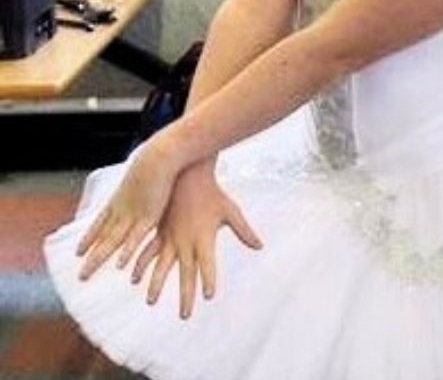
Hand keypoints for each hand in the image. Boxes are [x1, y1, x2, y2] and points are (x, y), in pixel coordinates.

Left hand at [76, 136, 181, 280]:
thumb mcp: (145, 172)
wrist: (162, 154)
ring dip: (97, 259)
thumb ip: (143, 183)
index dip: (89, 237)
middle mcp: (122, 208)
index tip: (79, 251)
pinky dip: (126, 251)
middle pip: (102, 237)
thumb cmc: (158, 159)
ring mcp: (133, 213)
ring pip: (112, 241)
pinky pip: (135, 238)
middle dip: (90, 256)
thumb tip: (143, 181)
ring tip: (84, 276)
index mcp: (120, 198)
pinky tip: (119, 265)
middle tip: (80, 276)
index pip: (100, 221)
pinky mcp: (149, 216)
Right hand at [130, 162, 262, 318]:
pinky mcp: (159, 232)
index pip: (208, 264)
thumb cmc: (213, 194)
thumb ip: (244, 231)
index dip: (208, 279)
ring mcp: (170, 237)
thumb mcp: (231, 211)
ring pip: (162, 265)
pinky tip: (134, 279)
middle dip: (186, 295)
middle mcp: (186, 241)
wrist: (188, 175)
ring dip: (157, 284)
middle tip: (185, 316)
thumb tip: (260, 246)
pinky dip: (141, 265)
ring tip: (152, 302)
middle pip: (187, 273)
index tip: (208, 295)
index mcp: (204, 237)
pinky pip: (148, 251)